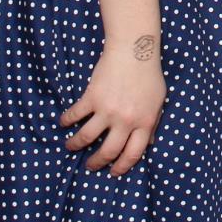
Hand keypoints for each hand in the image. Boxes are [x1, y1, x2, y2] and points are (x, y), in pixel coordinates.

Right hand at [59, 40, 166, 173]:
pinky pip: (76, 115)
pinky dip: (67, 121)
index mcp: (144, 122)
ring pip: (87, 137)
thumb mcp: (158, 101)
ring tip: (71, 146)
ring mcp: (107, 110)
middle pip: (109, 151)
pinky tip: (64, 123)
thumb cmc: (149, 74)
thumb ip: (153, 122)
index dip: (122, 167)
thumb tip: (148, 143)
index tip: (114, 172)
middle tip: (91, 166)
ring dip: (76, 144)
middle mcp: (125, 120)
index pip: (133, 153)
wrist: (135, 49)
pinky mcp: (92, 98)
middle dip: (97, 162)